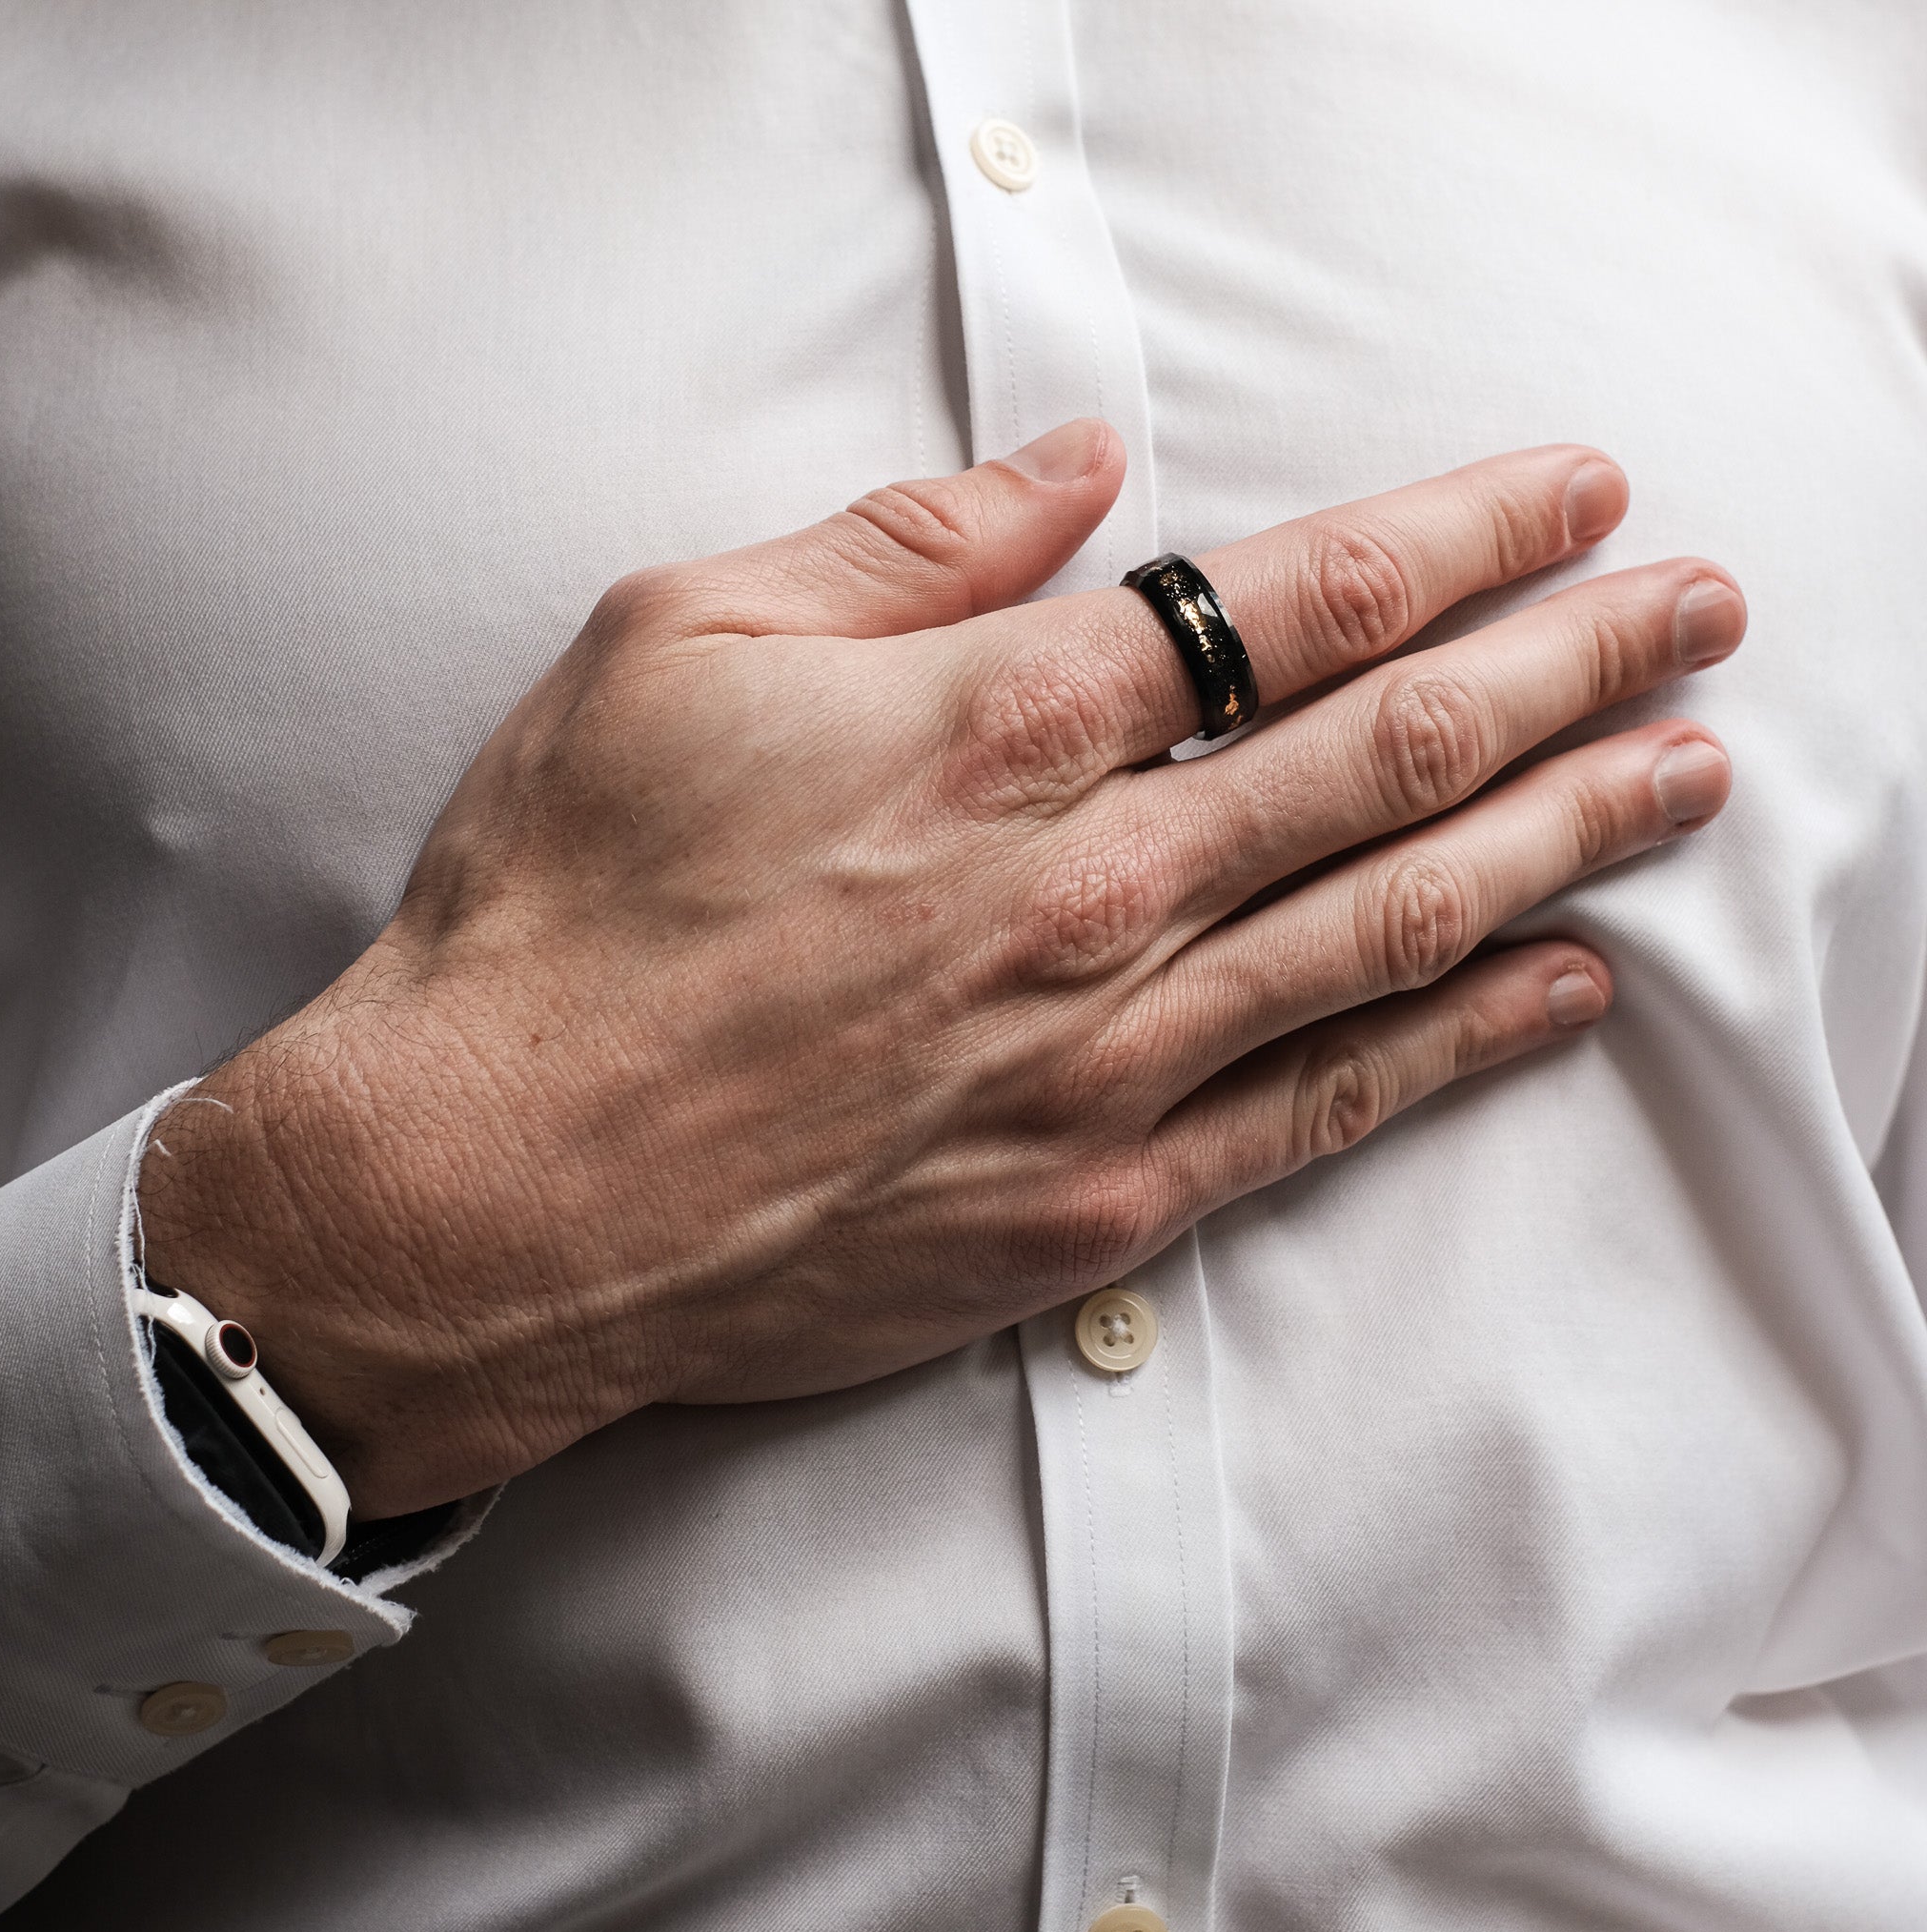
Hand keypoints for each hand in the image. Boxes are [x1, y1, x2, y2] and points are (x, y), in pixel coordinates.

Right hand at [137, 421, 1741, 1514]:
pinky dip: (1460, 1043)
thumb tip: (1077, 472)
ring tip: (1686, 772)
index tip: (1568, 501)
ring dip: (1566, 833)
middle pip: (1394, 750)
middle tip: (1697, 611)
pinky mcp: (1093, 1203)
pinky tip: (1565, 988)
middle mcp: (1085, 887)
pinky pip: (1325, 1111)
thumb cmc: (561, 906)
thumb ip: (898, 546)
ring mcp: (1106, 1058)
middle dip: (1571, 664)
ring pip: (1397, 922)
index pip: (1294, 600)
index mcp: (988, 727)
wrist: (489, 1184)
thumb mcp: (672, 642)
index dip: (1459, 537)